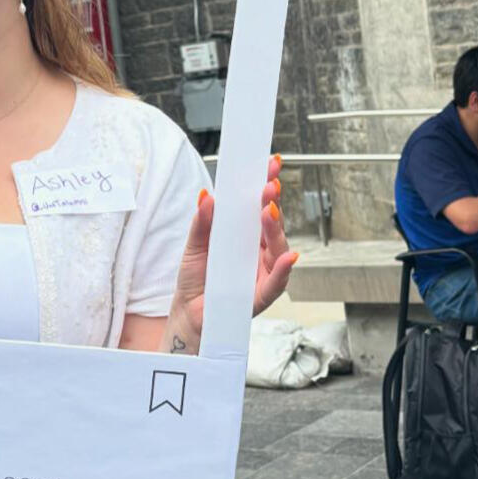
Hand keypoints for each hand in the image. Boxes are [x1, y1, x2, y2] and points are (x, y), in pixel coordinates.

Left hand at [168, 155, 296, 347]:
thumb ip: (202, 223)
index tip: (270, 163)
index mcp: (245, 236)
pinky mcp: (261, 295)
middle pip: (271, 223)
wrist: (188, 315)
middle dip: (272, 202)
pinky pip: (276, 282)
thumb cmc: (196, 280)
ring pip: (277, 249)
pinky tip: (290, 256)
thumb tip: (207, 196)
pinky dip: (284, 270)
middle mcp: (259, 252)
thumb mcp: (194, 246)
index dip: (266, 185)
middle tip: (269, 184)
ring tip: (270, 212)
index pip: (259, 206)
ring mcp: (263, 272)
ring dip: (276, 230)